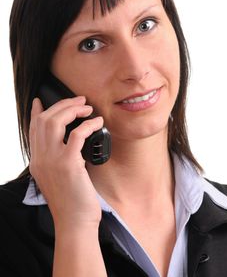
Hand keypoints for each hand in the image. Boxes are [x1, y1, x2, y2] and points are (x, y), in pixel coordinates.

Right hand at [29, 96, 102, 228]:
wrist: (75, 223)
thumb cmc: (71, 201)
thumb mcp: (57, 178)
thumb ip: (57, 160)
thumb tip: (70, 143)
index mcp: (38, 162)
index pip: (33, 130)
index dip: (37, 112)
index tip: (41, 101)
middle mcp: (41, 159)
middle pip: (45, 120)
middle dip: (62, 105)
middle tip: (78, 100)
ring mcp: (53, 161)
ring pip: (55, 122)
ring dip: (73, 110)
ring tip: (87, 107)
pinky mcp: (68, 164)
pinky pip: (76, 135)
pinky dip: (88, 124)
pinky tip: (97, 122)